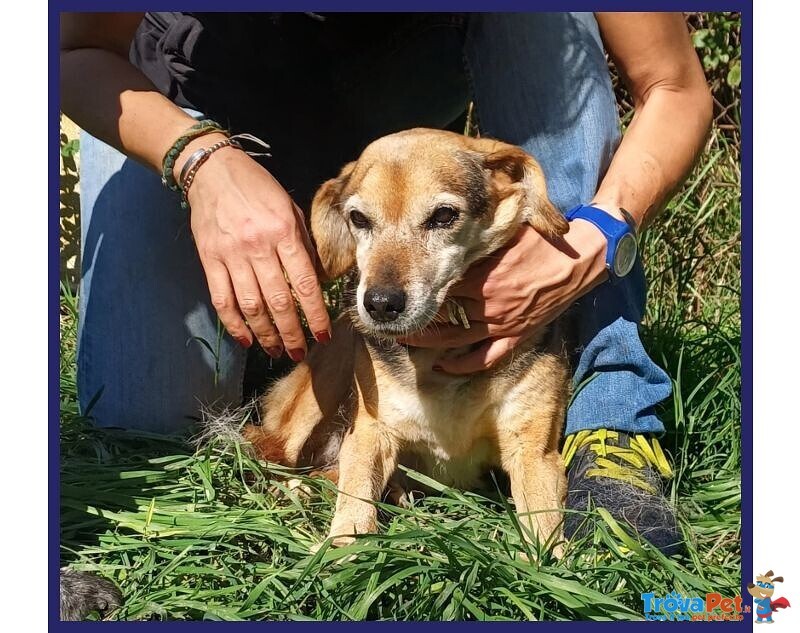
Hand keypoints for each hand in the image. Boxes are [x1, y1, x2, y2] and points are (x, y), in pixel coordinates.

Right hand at [184, 135, 330, 360]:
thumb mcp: (290, 209)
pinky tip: (246, 339)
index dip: (315, 314)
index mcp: (284, 232)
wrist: (212, 170)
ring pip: (251, 306)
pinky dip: (234, 324)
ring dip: (266, 334)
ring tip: (277, 350)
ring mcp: (231, 255)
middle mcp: (258, 246)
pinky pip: (222, 299)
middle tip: (300, 352)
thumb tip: (316, 282)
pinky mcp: (209, 259)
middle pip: (279, 301)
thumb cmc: (258, 188)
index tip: (323, 335)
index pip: (305, 284)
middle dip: (292, 333)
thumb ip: (303, 245)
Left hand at [401, 220, 609, 373]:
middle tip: (390, 319)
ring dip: (428, 342)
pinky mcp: (517, 335)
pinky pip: (486, 357)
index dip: (416, 289)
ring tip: (404, 340)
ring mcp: (502, 323)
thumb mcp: (505, 233)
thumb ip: (478, 238)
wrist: (580, 260)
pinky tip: (443, 367)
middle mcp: (488, 303)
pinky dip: (463, 366)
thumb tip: (452, 229)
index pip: (439, 287)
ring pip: (456, 339)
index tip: (398, 290)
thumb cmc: (541, 242)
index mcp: (483, 276)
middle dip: (414, 317)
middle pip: (441, 315)